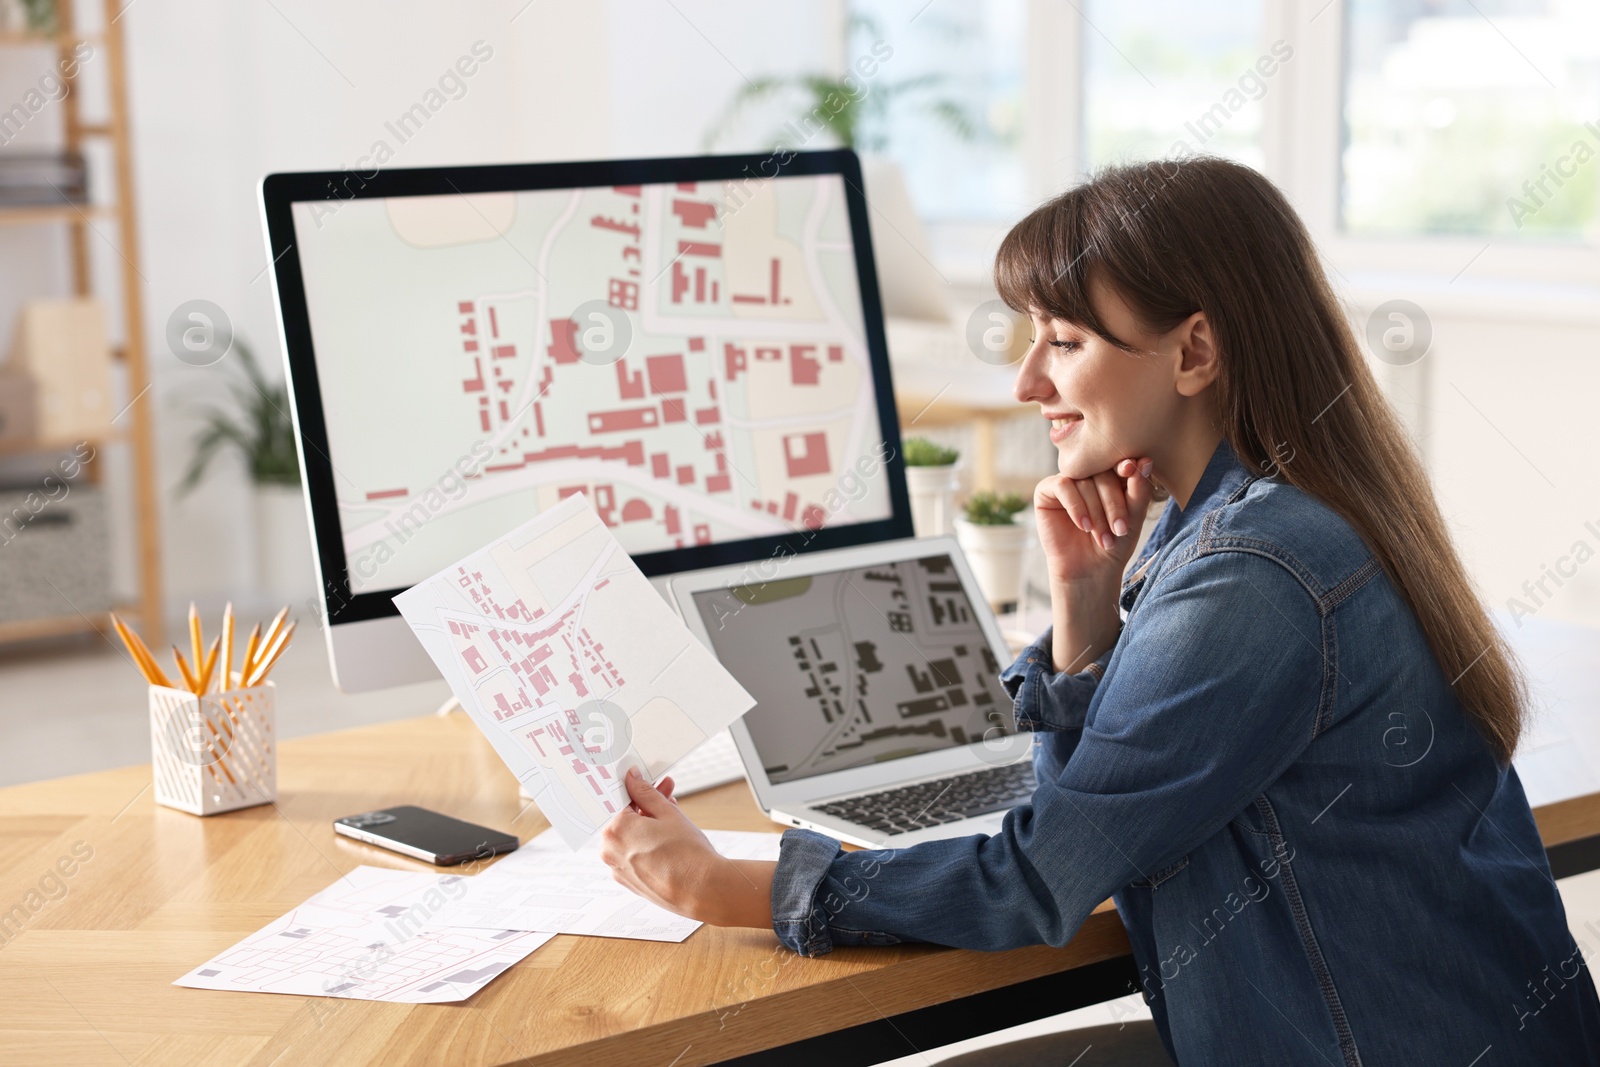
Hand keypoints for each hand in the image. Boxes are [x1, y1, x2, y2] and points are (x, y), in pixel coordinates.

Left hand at [599, 768, 774, 927]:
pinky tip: (666, 838)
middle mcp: (610, 851)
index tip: (648, 783)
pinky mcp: (630, 883)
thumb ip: (645, 793)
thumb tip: (633, 779)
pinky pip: (633, 856)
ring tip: (672, 818)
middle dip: (645, 805)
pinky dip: (645, 845)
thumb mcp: (667, 813)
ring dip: (647, 825)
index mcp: (614, 830)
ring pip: (629, 838)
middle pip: (624, 819)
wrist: (702, 891)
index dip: (637, 788)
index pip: (619, 800)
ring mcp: (619, 869)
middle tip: (667, 795)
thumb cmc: (687, 855)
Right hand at [1032, 458, 1153, 673]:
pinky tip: (1083, 526)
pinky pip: (1063, 486)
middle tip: (1121, 529)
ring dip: (1096, 511)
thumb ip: (1139, 490)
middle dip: (1113, 502)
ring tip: (1103, 537)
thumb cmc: (1114, 543)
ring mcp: (1067, 481)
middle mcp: (1087, 474)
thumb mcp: (1132, 516)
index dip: (1126, 467)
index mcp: (1109, 474)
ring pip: (1084, 482)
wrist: (1090, 570)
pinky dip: (1076, 506)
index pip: (1118, 462)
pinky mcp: (1047, 490)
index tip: (1133, 471)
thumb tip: (1144, 461)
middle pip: (1102, 473)